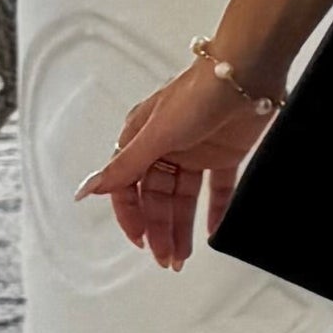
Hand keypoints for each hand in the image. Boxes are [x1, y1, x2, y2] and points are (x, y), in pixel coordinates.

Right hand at [78, 57, 275, 269]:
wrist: (246, 74)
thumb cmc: (197, 93)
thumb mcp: (155, 135)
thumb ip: (124, 167)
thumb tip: (85, 189)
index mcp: (141, 138)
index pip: (127, 186)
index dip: (131, 216)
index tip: (140, 241)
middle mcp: (166, 146)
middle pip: (157, 197)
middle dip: (159, 229)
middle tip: (166, 259)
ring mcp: (195, 150)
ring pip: (184, 198)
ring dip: (182, 227)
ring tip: (183, 256)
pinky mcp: (225, 153)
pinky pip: (218, 188)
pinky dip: (216, 211)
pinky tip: (214, 233)